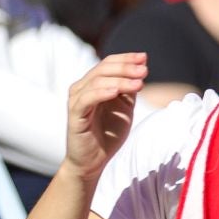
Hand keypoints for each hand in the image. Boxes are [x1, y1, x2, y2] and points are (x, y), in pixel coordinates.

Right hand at [66, 54, 146, 181]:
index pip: (107, 63)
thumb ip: (129, 89)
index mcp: (93, 84)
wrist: (93, 161)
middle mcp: (81, 89)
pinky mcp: (74, 116)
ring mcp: (76, 102)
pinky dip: (101, 93)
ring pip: (96, 82)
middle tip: (144, 70)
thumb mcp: (124, 108)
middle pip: (102, 70)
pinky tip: (116, 92)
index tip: (144, 58)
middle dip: (125, 68)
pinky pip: (86, 100)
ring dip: (119, 80)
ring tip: (138, 83)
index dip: (125, 58)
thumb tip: (141, 68)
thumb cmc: (108, 133)